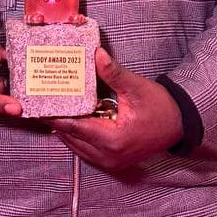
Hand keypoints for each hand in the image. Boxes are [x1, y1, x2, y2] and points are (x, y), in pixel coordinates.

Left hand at [50, 48, 183, 169]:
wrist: (179, 124)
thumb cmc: (160, 106)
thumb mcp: (136, 88)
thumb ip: (114, 73)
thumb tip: (96, 54)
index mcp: (112, 139)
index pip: (74, 127)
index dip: (54, 116)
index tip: (37, 106)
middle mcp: (108, 156)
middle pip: (71, 139)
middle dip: (55, 122)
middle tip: (39, 105)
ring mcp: (111, 162)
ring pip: (77, 146)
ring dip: (65, 130)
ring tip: (50, 111)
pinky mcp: (113, 162)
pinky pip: (86, 150)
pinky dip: (76, 137)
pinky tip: (69, 122)